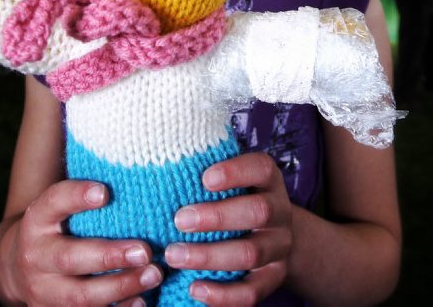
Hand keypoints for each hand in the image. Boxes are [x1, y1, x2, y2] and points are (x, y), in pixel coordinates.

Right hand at [7, 179, 162, 305]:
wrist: (14, 267)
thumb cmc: (54, 224)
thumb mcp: (57, 204)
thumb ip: (84, 188)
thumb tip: (127, 153)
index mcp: (37, 219)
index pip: (53, 202)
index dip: (76, 196)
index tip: (105, 191)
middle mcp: (35, 256)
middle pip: (70, 258)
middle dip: (109, 255)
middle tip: (145, 249)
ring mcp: (43, 290)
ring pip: (81, 296)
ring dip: (121, 285)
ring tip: (154, 273)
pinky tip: (142, 301)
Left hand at [165, 152, 292, 305]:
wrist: (273, 231)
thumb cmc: (236, 195)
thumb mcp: (231, 175)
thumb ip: (207, 165)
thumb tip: (165, 152)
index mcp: (268, 179)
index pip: (260, 168)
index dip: (235, 172)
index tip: (204, 178)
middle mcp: (279, 211)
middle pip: (257, 212)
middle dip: (216, 217)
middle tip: (179, 220)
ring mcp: (278, 247)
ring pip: (250, 253)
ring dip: (209, 256)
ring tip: (174, 255)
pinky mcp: (272, 278)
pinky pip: (251, 292)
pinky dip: (222, 294)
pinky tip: (194, 288)